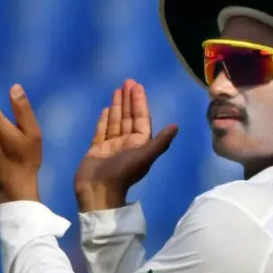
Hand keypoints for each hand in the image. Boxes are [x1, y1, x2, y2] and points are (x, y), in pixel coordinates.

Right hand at [74, 79, 177, 211]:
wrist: (98, 191)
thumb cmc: (123, 173)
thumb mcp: (145, 156)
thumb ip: (160, 141)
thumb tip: (176, 126)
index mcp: (139, 143)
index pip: (141, 118)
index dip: (140, 102)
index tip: (137, 86)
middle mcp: (127, 143)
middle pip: (129, 117)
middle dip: (129, 99)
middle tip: (127, 81)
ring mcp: (111, 145)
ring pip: (116, 121)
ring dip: (118, 106)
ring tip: (117, 89)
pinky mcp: (97, 149)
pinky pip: (102, 130)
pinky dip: (105, 120)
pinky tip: (106, 109)